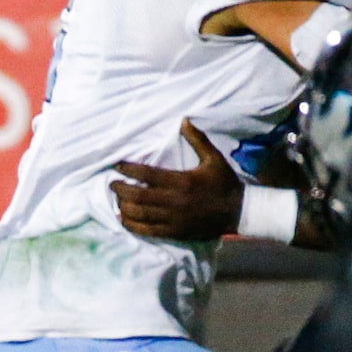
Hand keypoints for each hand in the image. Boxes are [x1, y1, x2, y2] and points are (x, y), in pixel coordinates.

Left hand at [113, 120, 243, 240]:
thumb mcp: (213, 159)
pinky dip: (133, 225)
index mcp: (182, 181)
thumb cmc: (224, 183)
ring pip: (141, 214)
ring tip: (117, 200)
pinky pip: (148, 230)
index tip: (117, 166)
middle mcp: (175, 201)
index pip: (148, 175)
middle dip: (121, 190)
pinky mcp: (175, 232)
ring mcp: (174, 219)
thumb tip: (184, 120)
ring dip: (124, 207)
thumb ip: (197, 140)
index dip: (129, 170)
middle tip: (112, 184)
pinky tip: (123, 220)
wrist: (238, 212)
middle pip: (139, 196)